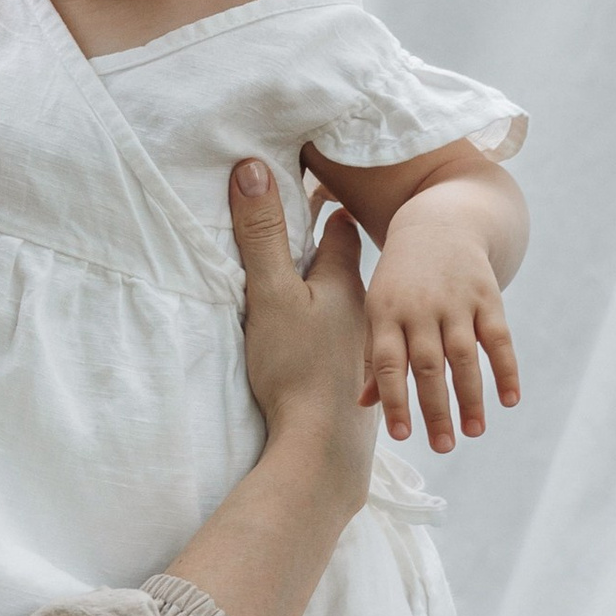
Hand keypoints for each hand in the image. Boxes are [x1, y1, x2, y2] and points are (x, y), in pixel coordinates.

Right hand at [230, 161, 374, 516]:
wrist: (323, 446)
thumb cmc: (296, 366)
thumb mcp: (270, 293)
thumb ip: (261, 234)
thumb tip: (253, 169)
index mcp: (346, 282)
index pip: (342, 229)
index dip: (327, 210)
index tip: (316, 195)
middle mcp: (363, 312)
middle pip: (348, 272)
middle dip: (331, 256)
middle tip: (307, 243)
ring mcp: (361, 350)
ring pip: (350, 313)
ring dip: (335, 303)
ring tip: (315, 300)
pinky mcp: (353, 385)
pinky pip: (345, 350)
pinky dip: (333, 342)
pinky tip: (321, 355)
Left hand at [364, 184, 521, 450]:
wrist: (438, 222)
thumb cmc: (400, 279)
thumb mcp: (377, 307)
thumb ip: (372, 355)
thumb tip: (363, 405)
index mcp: (385, 313)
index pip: (387, 363)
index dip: (393, 399)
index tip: (402, 435)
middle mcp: (420, 307)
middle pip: (427, 365)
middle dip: (435, 409)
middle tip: (442, 447)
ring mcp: (455, 301)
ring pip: (464, 356)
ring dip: (470, 397)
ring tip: (474, 432)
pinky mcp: (487, 295)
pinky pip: (499, 338)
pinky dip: (506, 369)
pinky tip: (510, 400)